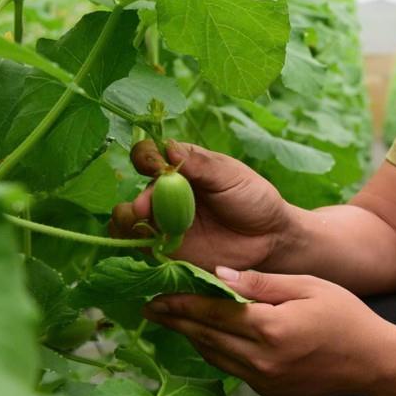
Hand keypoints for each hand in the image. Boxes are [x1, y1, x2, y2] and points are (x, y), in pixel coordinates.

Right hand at [109, 140, 290, 271]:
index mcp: (181, 165)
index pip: (150, 154)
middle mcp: (166, 191)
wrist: (269, 238)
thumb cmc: (253, 198)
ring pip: (127, 216)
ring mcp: (162, 219)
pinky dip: (133, 241)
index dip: (146, 157)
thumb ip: (200, 165)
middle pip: (135, 186)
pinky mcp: (163, 246)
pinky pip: (135, 243)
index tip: (154, 166)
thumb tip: (168, 148)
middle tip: (146, 207)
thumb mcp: (230, 177)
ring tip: (143, 224)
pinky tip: (149, 241)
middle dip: (139, 195)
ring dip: (128, 218)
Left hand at [141, 269, 394, 395]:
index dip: (183, 303)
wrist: (372, 362)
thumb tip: (220, 275)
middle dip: (177, 321)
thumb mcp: (309, 286)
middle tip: (151, 308)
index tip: (157, 296)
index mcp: (270, 327)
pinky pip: (231, 368)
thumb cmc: (346, 316)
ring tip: (172, 321)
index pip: (214, 312)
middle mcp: (261, 358)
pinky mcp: (268, 390)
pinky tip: (208, 339)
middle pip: (206, 337)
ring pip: (215, 356)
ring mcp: (263, 379)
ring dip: (192, 338)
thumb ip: (262, 282)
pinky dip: (215, 351)